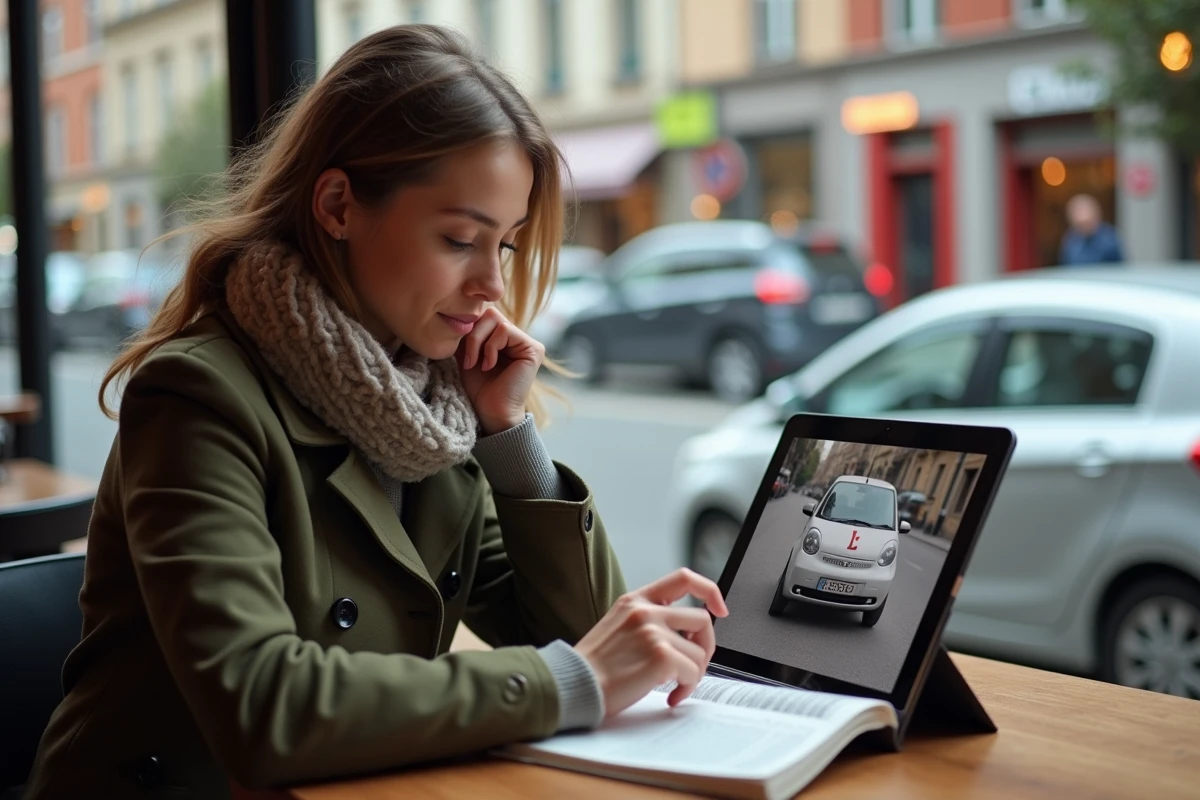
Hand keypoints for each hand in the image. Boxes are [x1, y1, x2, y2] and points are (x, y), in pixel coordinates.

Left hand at [456, 308, 544, 434]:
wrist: (491, 412)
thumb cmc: (478, 388)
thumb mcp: (466, 354)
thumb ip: (467, 333)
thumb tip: (460, 312)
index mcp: (502, 338)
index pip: (483, 315)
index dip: (468, 329)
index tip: (460, 353)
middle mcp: (517, 337)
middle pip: (489, 312)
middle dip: (473, 334)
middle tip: (468, 359)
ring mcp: (526, 342)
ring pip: (495, 319)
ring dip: (479, 342)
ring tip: (477, 364)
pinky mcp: (533, 348)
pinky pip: (505, 330)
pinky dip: (491, 347)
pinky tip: (489, 365)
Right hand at [574, 568, 729, 717]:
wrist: (573, 685)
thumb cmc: (594, 666)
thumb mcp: (618, 626)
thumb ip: (648, 621)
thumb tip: (686, 635)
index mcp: (635, 600)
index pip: (684, 578)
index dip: (710, 591)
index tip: (720, 609)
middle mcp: (645, 610)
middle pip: (702, 619)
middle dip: (705, 646)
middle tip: (693, 667)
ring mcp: (653, 631)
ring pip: (700, 652)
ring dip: (692, 674)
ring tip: (673, 686)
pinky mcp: (660, 656)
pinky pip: (693, 673)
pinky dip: (686, 689)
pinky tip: (669, 696)